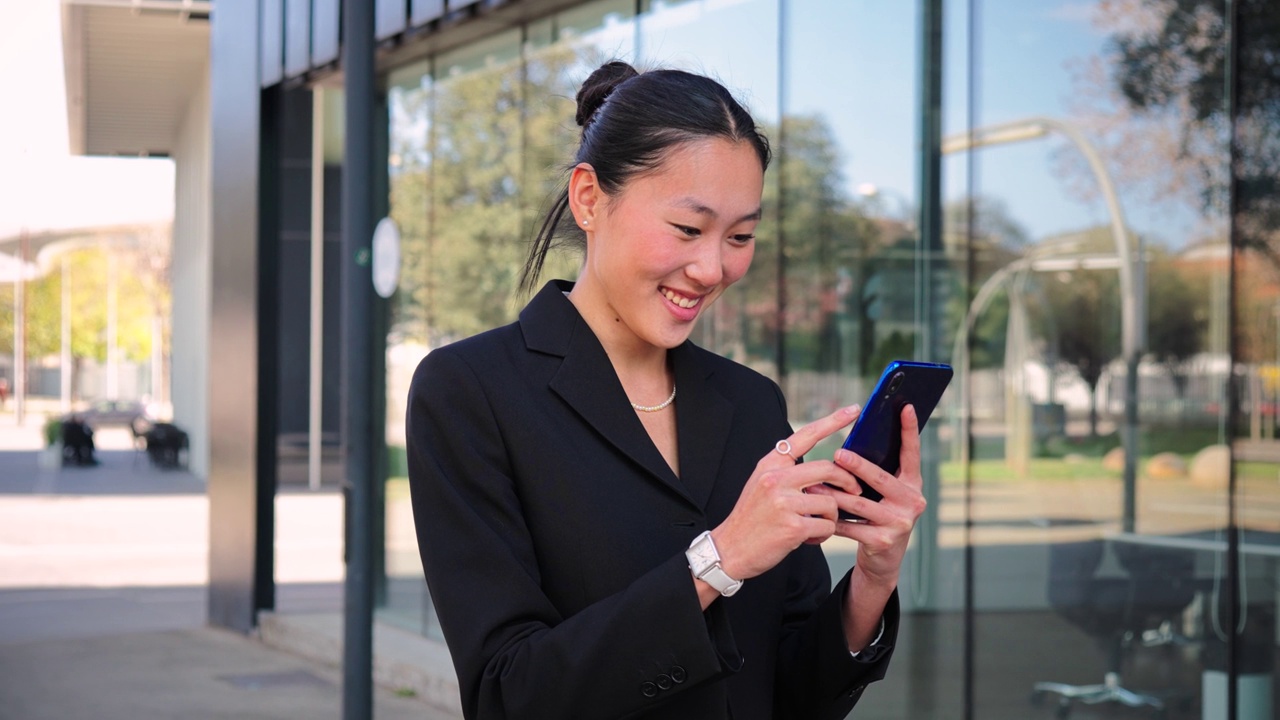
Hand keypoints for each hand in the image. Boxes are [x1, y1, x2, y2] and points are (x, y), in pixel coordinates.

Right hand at [710, 404, 865, 582]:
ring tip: (817, 525)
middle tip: (854, 490)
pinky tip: (810, 538)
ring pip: (830, 502)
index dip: (832, 421)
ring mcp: (784, 502)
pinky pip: (826, 525)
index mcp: (770, 465)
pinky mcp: (793, 526)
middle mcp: (776, 478)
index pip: (805, 436)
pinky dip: (824, 534)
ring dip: (831, 516)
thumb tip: (823, 469)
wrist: (729, 549)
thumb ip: (787, 473)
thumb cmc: (751, 519)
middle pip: (828, 468)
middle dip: (847, 481)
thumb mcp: (761, 485)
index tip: (853, 410)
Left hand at [806, 404, 926, 588]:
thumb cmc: (878, 515)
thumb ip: (877, 471)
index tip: (905, 405)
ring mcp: (900, 522)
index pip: (911, 452)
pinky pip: (850, 526)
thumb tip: (850, 444)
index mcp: (913, 483)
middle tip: (838, 454)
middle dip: (858, 466)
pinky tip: (816, 514)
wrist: (883, 558)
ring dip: (833, 494)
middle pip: (880, 479)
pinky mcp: (883, 540)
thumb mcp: (883, 493)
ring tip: (813, 485)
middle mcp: (912, 501)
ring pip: (859, 503)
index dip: (909, 429)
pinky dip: (831, 519)